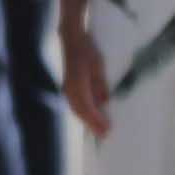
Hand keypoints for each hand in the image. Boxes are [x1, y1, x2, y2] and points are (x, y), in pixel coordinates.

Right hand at [60, 25, 113, 139]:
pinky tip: (91, 118)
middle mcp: (70, 89)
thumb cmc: (87, 51)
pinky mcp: (68, 87)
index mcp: (77, 85)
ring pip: (77, 109)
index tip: (107, 130)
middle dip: (92, 124)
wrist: (72, 40)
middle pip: (81, 112)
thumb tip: (104, 102)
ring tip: (100, 130)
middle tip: (105, 135)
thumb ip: (100, 84)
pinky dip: (83, 113)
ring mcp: (67, 89)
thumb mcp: (98, 66)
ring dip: (87, 121)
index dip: (96, 121)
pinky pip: (75, 104)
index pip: (87, 108)